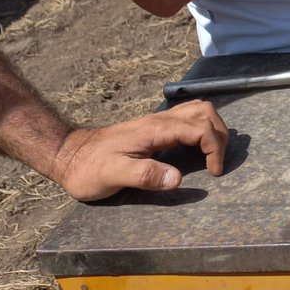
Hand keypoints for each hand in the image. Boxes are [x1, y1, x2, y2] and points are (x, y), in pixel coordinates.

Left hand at [51, 101, 228, 200]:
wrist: (69, 155)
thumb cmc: (89, 169)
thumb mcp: (114, 176)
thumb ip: (146, 175)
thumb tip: (178, 179)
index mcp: (156, 130)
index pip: (200, 128)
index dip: (215, 148)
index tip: (214, 172)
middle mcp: (160, 120)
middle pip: (204, 112)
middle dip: (220, 135)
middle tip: (218, 162)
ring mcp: (157, 121)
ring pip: (197, 110)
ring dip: (212, 128)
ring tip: (212, 154)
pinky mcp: (153, 127)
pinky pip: (187, 117)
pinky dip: (201, 128)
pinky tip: (195, 148)